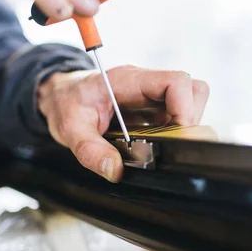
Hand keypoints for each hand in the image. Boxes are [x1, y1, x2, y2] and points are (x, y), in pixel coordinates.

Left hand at [38, 66, 208, 181]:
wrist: (60, 95)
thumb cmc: (66, 104)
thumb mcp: (69, 129)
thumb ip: (91, 151)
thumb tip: (115, 170)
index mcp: (127, 80)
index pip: (175, 81)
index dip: (185, 107)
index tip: (178, 133)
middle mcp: (145, 84)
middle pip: (191, 89)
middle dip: (190, 118)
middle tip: (172, 142)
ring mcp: (151, 96)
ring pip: (190, 101)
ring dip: (183, 126)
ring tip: (163, 144)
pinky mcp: (152, 108)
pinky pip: (177, 115)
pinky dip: (175, 132)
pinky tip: (156, 144)